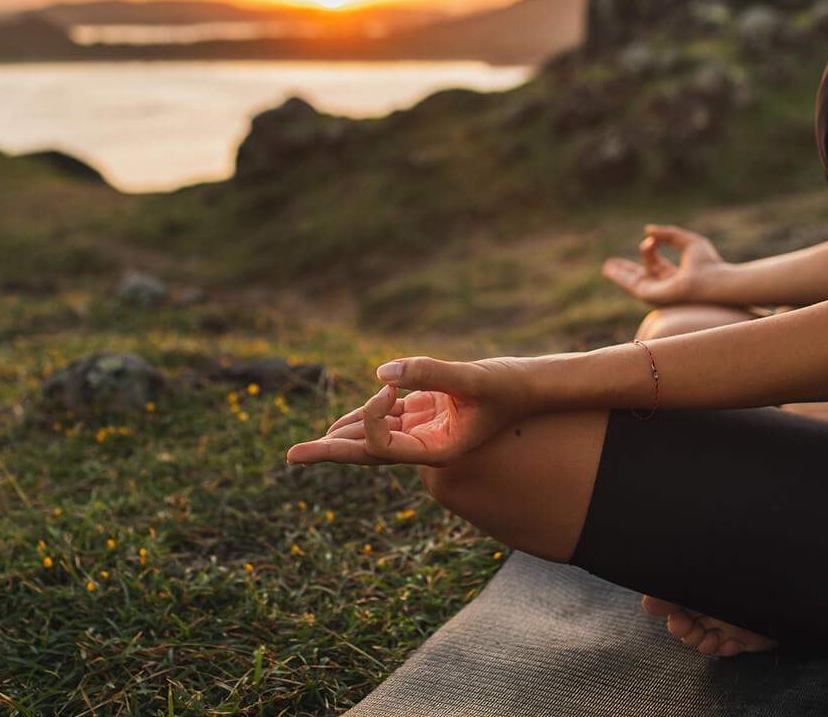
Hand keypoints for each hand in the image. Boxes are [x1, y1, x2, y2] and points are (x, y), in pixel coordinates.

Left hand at [285, 356, 534, 467]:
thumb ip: (430, 372)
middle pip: (371, 452)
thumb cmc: (510, 386)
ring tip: (308, 445)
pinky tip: (348, 416)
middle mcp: (428, 444)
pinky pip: (392, 416)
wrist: (535, 386)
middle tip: (292, 455)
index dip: (372, 419)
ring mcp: (428, 428)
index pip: (387, 445)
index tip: (383, 389)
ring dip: (345, 434)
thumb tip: (383, 372)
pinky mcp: (431, 410)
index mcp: (438, 451)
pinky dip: (370, 413)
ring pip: (378, 434)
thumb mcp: (473, 378)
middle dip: (332, 451)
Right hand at [601, 223, 725, 306]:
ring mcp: (658, 293)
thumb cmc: (708, 264)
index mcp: (677, 277)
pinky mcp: (651, 296)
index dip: (650, 248)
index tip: (651, 239)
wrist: (713, 281)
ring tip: (607, 266)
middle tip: (612, 264)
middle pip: (642, 278)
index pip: (657, 264)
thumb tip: (648, 230)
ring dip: (620, 274)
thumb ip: (669, 234)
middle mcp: (666, 288)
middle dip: (627, 271)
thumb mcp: (688, 242)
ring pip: (634, 283)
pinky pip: (632, 285)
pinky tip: (611, 267)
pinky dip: (621, 275)